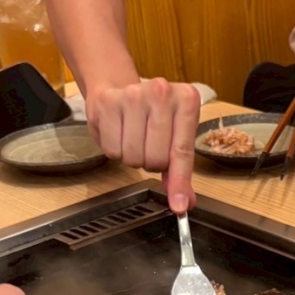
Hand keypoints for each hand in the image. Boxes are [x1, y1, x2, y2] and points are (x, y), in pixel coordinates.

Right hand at [86, 77, 201, 213]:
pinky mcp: (108, 102)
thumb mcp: (174, 136)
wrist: (117, 88)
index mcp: (187, 99)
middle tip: (149, 148)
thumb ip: (180, 170)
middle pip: (157, 158)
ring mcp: (133, 94)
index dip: (179, 182)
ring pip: (134, 156)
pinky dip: (114, 151)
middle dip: (152, 164)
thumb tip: (184, 202)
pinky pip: (112, 150)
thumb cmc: (152, 116)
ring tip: (134, 139)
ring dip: (133, 158)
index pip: (182, 151)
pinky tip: (118, 133)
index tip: (178, 206)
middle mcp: (162, 91)